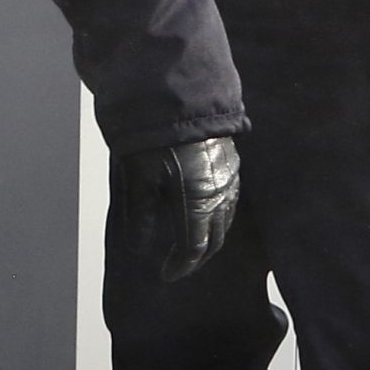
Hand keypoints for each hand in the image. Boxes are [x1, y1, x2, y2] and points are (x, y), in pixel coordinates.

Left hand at [111, 136, 239, 282]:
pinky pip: (229, 201)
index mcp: (198, 201)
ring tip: (190, 244)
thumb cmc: (152, 135)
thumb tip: (139, 246)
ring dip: (209, 236)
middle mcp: (222, 193)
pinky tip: (203, 215)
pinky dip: (216, 216)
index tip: (166, 275)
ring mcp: (231, 178)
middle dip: (197, 256)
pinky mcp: (232, 164)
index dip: (180, 265)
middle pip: (214, 237)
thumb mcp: (137, 176)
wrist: (178, 94)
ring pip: (225, 220)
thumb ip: (139, 213)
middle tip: (179, 264)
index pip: (193, 247)